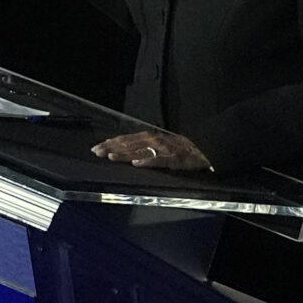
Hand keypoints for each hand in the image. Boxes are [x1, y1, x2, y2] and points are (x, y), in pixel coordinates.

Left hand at [92, 130, 211, 171]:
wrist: (205, 149)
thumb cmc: (180, 148)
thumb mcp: (160, 144)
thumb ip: (144, 146)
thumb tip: (124, 151)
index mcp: (150, 137)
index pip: (126, 139)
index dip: (110, 143)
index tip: (96, 147)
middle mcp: (154, 141)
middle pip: (129, 144)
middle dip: (111, 147)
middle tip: (97, 152)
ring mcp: (164, 150)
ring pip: (140, 151)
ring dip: (125, 154)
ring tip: (111, 157)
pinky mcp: (174, 159)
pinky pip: (159, 160)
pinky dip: (148, 161)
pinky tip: (137, 164)